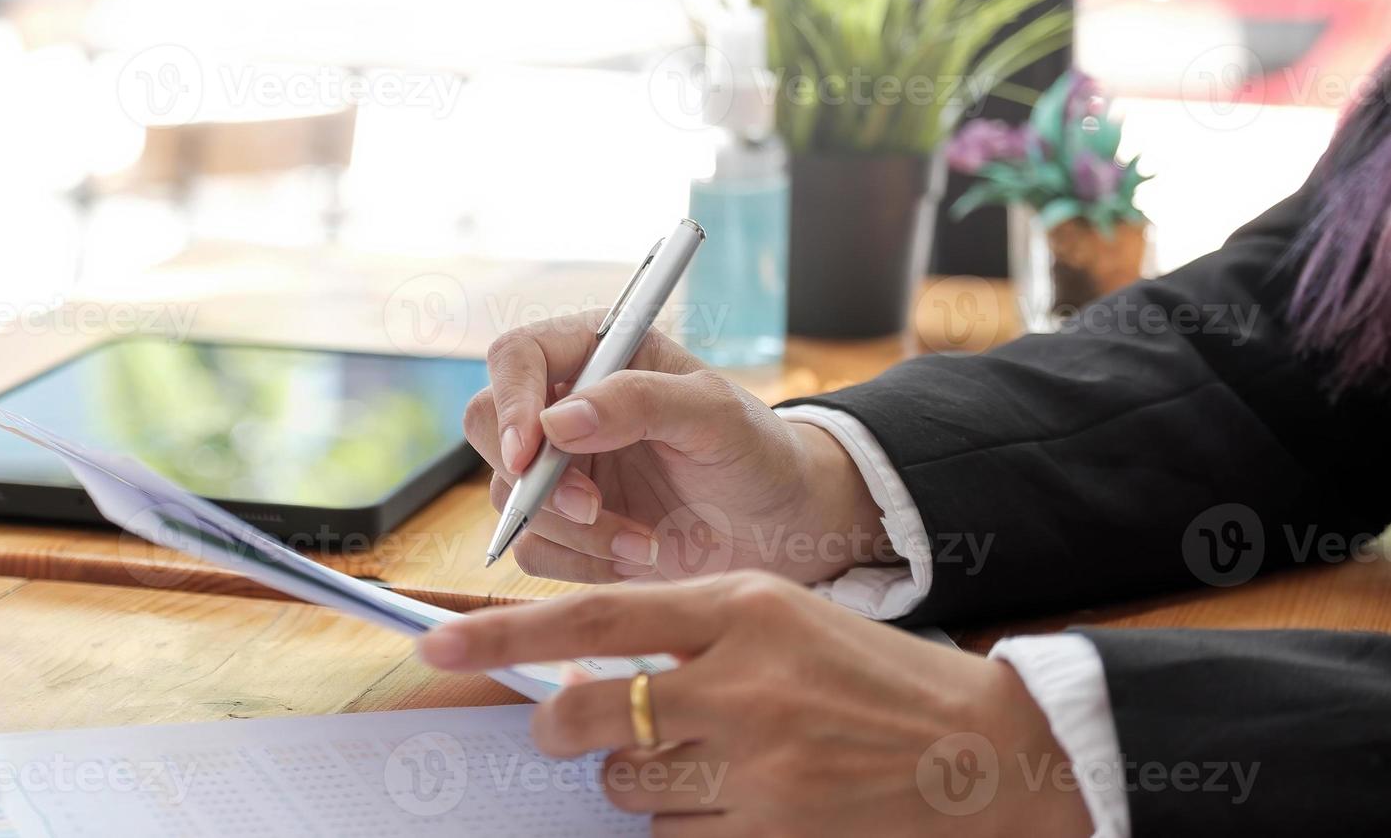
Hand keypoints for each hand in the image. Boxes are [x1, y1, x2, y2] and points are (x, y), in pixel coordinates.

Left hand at [417, 575, 1092, 836]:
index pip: (594, 616)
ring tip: (701, 766)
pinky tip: (737, 805)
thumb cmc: (873, 681)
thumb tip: (578, 670)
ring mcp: (760, 765)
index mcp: (742, 607)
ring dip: (638, 785)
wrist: (988, 755)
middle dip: (563, 730)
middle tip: (571, 731)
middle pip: (590, 716)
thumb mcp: (783, 620)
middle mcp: (743, 681)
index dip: (503, 632)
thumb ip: (686, 633)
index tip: (434, 640)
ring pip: (630, 788)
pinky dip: (686, 829)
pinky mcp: (774, 833)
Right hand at [464, 310, 887, 583]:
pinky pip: (532, 549)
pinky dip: (580, 562)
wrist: (784, 530)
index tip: (528, 453)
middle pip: (486, 425)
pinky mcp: (565, 528)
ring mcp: (560, 470)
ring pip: (508, 498)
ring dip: (574, 531)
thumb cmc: (758, 454)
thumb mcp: (714, 416)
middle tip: (590, 508)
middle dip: (531, 478)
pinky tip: (639, 555)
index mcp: (597, 353)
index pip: (517, 356)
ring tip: (647, 540)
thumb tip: (557, 421)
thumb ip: (640, 402)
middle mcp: (566, 406)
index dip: (510, 401)